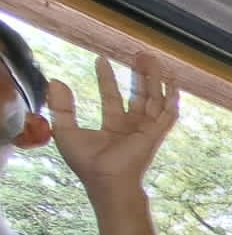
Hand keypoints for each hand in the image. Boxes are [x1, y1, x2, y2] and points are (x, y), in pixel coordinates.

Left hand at [48, 53, 178, 198]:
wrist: (107, 181)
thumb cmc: (88, 164)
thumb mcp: (66, 131)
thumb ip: (61, 107)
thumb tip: (56, 81)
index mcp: (113, 127)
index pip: (112, 98)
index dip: (106, 79)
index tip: (100, 60)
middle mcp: (132, 127)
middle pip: (139, 95)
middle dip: (139, 74)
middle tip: (138, 53)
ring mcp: (146, 130)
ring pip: (154, 99)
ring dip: (154, 78)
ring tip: (151, 58)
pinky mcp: (156, 133)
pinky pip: (168, 113)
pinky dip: (172, 98)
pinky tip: (173, 82)